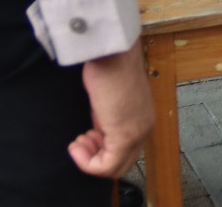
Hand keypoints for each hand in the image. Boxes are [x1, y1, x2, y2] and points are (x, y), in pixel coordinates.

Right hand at [70, 40, 153, 178]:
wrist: (113, 52)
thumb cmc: (109, 66)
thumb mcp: (108, 98)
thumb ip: (108, 117)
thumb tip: (98, 131)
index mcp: (143, 118)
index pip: (126, 151)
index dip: (100, 149)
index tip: (86, 134)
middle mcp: (145, 128)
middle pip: (122, 163)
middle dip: (95, 157)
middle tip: (81, 140)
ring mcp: (138, 133)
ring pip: (115, 168)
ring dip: (90, 159)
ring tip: (78, 141)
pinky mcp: (125, 135)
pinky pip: (106, 166)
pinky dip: (87, 162)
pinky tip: (76, 146)